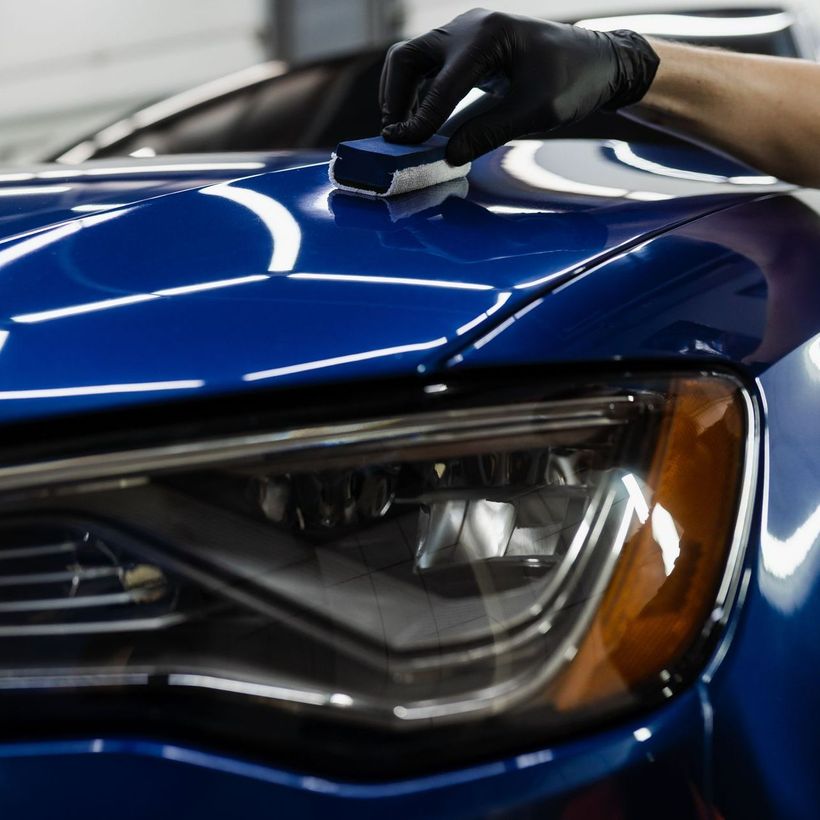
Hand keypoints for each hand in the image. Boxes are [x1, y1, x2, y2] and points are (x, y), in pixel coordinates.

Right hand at [379, 8, 658, 164]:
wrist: (597, 62)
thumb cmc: (573, 83)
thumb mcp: (535, 113)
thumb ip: (488, 133)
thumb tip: (448, 154)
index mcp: (488, 37)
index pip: (441, 85)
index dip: (419, 120)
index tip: (402, 147)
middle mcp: (470, 27)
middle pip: (409, 58)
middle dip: (395, 98)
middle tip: (395, 136)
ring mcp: (466, 34)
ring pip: (414, 60)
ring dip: (402, 95)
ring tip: (404, 131)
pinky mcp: (468, 48)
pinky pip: (431, 67)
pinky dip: (420, 93)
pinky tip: (422, 122)